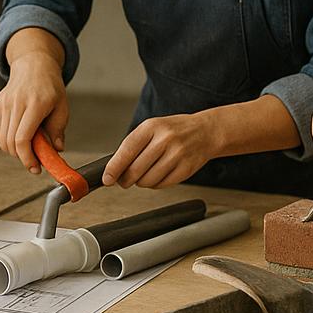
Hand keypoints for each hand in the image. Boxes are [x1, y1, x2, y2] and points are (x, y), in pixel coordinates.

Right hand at [0, 52, 67, 173]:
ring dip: (15, 150)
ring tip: (29, 146)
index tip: (35, 167)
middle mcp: (16, 103)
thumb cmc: (50, 87)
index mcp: (35, 104)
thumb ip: (58, 130)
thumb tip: (56, 151)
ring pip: (2, 140)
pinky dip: (7, 141)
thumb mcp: (62, 107)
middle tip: (35, 160)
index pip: (22, 139)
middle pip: (11, 143)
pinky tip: (19, 136)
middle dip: (23, 158)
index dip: (27, 158)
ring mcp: (3, 104)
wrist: (33, 66)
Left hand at [102, 114, 217, 187]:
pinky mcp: (186, 169)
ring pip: (148, 180)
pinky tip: (158, 174)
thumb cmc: (174, 130)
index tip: (107, 178)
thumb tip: (114, 169)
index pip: (127, 150)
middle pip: (136, 170)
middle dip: (125, 179)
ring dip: (141, 182)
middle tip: (124, 180)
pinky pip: (162, 185)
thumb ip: (133, 145)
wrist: (205, 131)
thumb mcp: (152, 128)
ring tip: (145, 173)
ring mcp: (177, 154)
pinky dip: (155, 184)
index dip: (114, 167)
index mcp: (151, 127)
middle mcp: (165, 139)